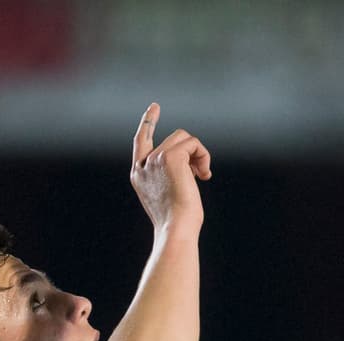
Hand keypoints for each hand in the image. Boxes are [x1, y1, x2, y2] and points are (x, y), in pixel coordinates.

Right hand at [131, 101, 210, 232]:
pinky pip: (194, 144)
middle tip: (201, 175)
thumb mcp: (169, 194)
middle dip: (191, 154)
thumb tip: (191, 160)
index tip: (154, 107)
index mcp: (139, 175)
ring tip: (203, 175)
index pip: (141, 141)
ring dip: (199, 155)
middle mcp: (143, 165)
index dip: (148, 122)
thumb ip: (171, 174)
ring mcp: (155, 159)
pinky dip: (203, 156)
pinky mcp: (170, 156)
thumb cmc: (176, 221)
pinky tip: (204, 175)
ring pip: (185, 139)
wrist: (176, 229)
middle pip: (175, 139)